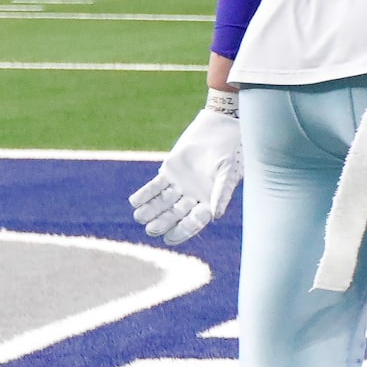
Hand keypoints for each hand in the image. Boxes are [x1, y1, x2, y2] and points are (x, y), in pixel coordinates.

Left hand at [131, 92, 241, 244]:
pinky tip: (134, 201)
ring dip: (151, 210)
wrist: (221, 127)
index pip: (194, 221)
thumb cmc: (232, 150)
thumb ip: (221, 192)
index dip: (182, 231)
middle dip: (163, 222)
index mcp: (210, 201)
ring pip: (163, 202)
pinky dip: (145, 194)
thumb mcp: (229, 171)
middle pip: (175, 215)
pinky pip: (155, 186)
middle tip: (151, 229)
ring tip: (139, 217)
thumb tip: (215, 215)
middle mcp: (193, 197)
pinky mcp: (169, 172)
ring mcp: (180, 185)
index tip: (169, 239)